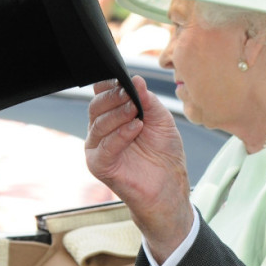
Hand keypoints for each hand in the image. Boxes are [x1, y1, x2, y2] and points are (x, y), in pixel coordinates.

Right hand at [85, 76, 193, 262]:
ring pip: (98, 124)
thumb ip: (148, 100)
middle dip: (114, 97)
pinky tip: (135, 129)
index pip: (103, 94)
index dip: (110, 85)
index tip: (124, 80)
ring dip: (118, 114)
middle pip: (96, 106)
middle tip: (131, 95)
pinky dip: (119, 135)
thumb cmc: (164, 154)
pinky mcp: (99, 165)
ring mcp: (98, 147)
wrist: (169, 186)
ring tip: (136, 113)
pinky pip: (103, 146)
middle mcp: (102, 130)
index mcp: (114, 116)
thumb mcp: (161, 120)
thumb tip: (136, 79)